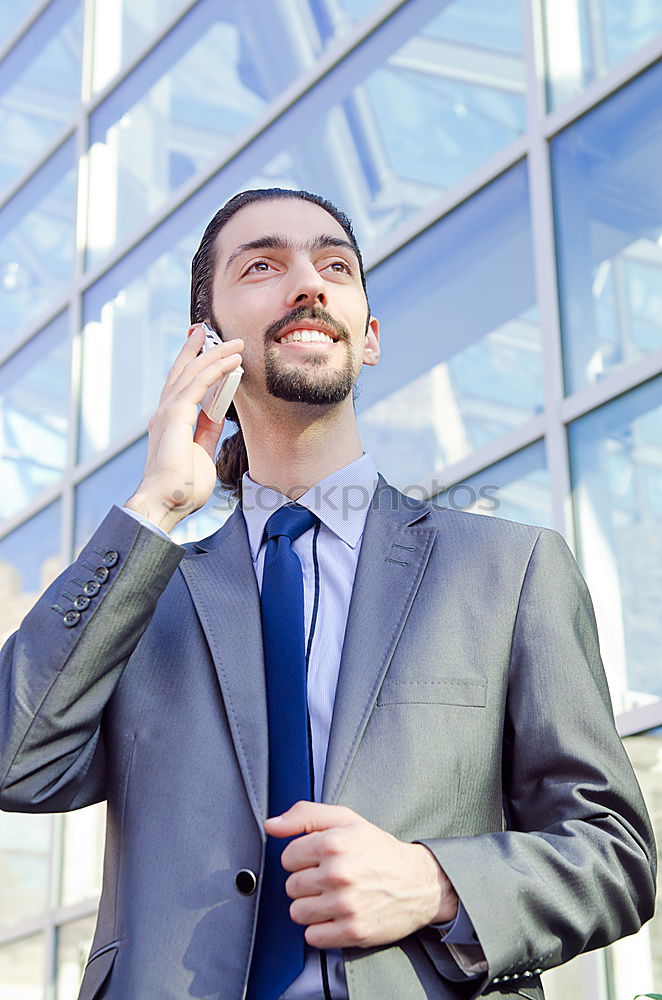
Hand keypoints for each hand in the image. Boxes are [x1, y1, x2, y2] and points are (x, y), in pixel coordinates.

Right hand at [125, 325, 243, 532]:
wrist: (166, 503)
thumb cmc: (182, 486)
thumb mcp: (202, 451)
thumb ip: (208, 430)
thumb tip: (219, 412)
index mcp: (170, 421)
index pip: (183, 385)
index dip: (195, 365)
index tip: (208, 350)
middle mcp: (165, 412)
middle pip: (182, 371)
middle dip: (198, 349)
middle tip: (210, 331)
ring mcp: (167, 412)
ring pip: (192, 373)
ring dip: (215, 355)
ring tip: (233, 343)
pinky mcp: (175, 416)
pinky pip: (199, 385)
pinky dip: (215, 370)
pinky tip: (231, 362)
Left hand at [265, 801, 457, 949]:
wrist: (419, 882)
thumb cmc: (378, 849)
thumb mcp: (346, 819)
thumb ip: (305, 815)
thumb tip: (271, 825)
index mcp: (334, 843)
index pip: (287, 857)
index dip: (301, 858)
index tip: (318, 859)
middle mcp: (339, 873)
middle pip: (291, 886)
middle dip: (306, 882)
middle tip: (328, 879)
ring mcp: (346, 905)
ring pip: (297, 912)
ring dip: (310, 907)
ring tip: (331, 898)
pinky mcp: (353, 931)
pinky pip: (312, 937)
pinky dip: (321, 930)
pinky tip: (336, 916)